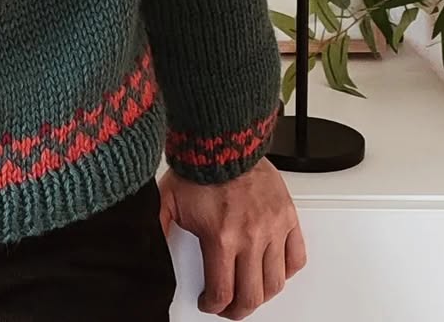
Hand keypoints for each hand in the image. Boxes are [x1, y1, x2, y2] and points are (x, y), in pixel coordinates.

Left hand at [158, 157, 306, 318]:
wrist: (224, 139)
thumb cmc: (199, 167)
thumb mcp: (168, 202)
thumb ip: (158, 229)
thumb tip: (147, 252)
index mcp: (221, 237)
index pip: (222, 294)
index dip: (213, 306)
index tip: (208, 302)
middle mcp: (250, 236)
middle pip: (251, 296)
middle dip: (237, 309)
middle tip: (229, 305)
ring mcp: (272, 227)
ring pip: (275, 283)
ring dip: (261, 294)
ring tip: (249, 290)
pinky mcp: (287, 216)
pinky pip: (296, 258)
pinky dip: (287, 271)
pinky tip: (273, 269)